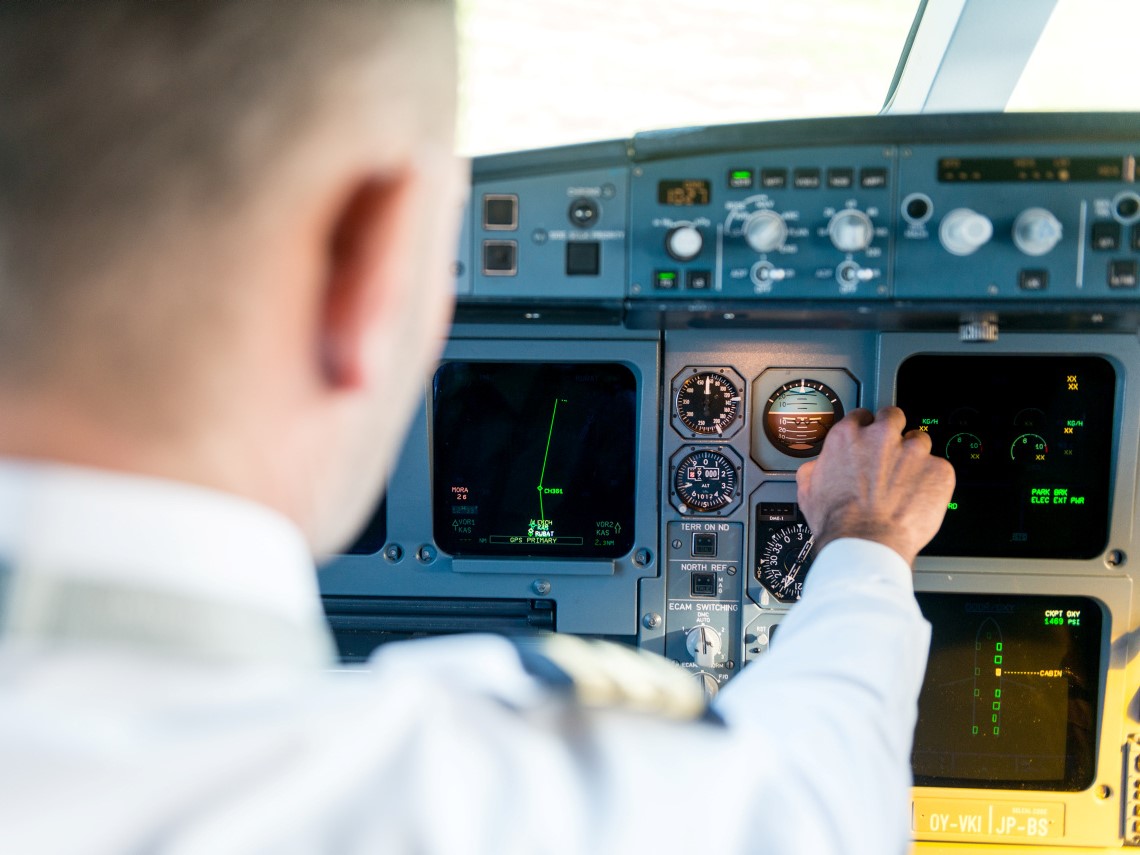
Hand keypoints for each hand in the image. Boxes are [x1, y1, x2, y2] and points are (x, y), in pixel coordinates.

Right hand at [795, 407, 955, 565]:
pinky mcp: (938, 469)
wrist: (865, 544)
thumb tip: (818, 465)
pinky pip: (940, 468)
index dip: (865, 430)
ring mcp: (913, 451)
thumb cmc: (838, 523)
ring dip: (915, 457)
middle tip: (891, 455)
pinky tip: (920, 497)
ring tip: (908, 482)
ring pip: (920, 440)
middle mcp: (881, 437)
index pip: (861, 416)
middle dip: (892, 432)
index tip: (868, 441)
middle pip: (892, 417)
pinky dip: (933, 480)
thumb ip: (815, 468)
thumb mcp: (809, 491)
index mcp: (848, 437)